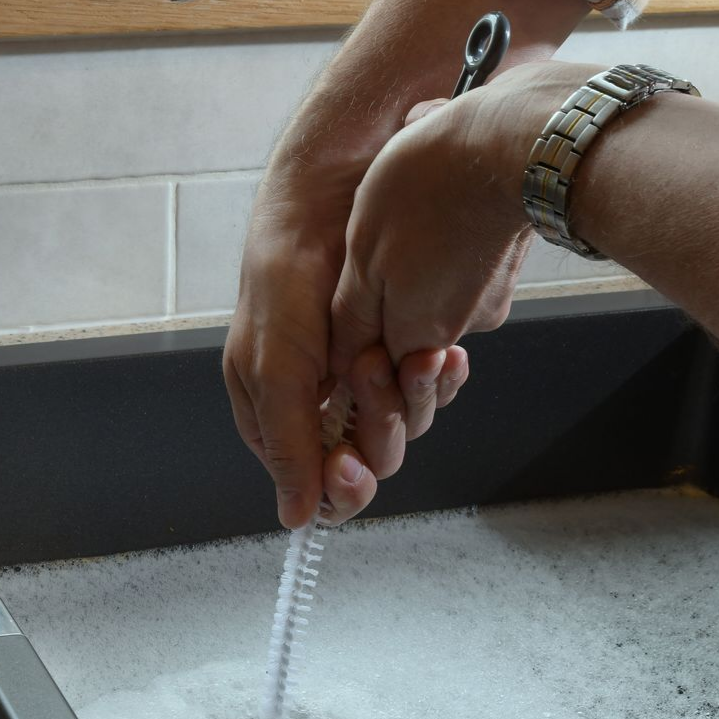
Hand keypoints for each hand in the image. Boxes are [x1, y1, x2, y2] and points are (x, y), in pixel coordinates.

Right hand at [223, 183, 470, 528]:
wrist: (333, 197)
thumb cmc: (286, 276)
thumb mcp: (275, 365)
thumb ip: (287, 444)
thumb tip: (295, 520)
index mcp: (281, 419)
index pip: (316, 488)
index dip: (340, 488)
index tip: (352, 467)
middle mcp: (327, 409)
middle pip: (371, 462)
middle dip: (380, 425)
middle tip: (373, 375)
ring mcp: (369, 383)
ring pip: (408, 427)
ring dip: (415, 396)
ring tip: (415, 353)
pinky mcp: (405, 355)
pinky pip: (434, 391)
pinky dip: (441, 376)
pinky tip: (444, 353)